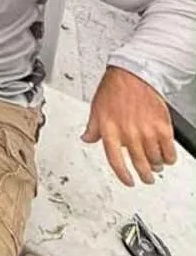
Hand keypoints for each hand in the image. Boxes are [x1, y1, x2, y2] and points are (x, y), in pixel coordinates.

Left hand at [81, 66, 176, 186]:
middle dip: (144, 175)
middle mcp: (128, 134)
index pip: (115, 162)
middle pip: (139, 164)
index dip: (123, 176)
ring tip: (156, 165)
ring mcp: (146, 132)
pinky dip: (169, 157)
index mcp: (110, 131)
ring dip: (156, 166)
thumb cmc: (114, 89)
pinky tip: (167, 156)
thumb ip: (92, 128)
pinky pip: (169, 151)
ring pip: (155, 160)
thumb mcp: (96, 109)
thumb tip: (86, 139)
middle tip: (147, 178)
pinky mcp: (163, 127)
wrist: (132, 73)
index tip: (129, 181)